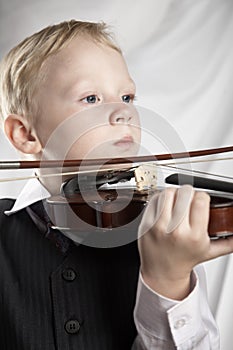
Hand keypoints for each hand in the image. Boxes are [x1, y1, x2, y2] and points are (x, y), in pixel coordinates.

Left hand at [138, 185, 232, 299]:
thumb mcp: (210, 252)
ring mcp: (159, 227)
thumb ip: (228, 242)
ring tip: (176, 200)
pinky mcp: (146, 224)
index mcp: (195, 236)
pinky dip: (160, 198)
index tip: (200, 200)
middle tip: (188, 198)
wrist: (162, 272)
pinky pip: (154, 200)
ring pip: (168, 193)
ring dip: (174, 192)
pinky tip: (165, 205)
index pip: (201, 200)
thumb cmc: (185, 259)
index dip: (202, 196)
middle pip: (184, 193)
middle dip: (188, 193)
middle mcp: (176, 231)